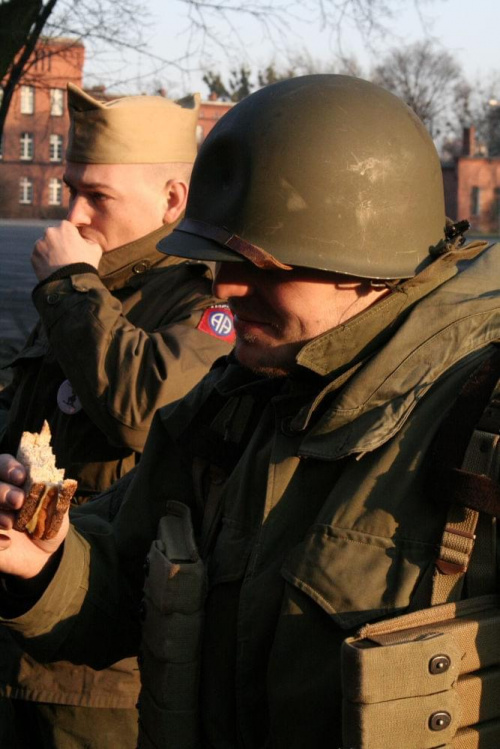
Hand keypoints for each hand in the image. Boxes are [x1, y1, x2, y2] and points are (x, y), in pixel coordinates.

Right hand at [0, 455, 67, 578]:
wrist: (45, 554)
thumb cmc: (49, 524)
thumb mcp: (57, 509)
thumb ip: (57, 495)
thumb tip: (63, 483)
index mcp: (13, 481)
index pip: (2, 463)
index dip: (8, 467)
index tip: (22, 477)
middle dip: (2, 490)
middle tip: (18, 500)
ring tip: (11, 523)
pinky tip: (8, 543)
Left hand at [32, 220, 102, 280]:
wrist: (71, 284)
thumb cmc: (85, 265)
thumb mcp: (95, 249)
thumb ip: (88, 239)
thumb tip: (83, 239)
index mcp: (65, 227)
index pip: (68, 228)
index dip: (72, 238)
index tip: (75, 247)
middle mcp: (49, 232)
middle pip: (55, 235)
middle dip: (60, 243)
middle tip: (67, 257)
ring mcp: (39, 244)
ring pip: (45, 245)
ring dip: (51, 252)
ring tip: (60, 265)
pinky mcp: (33, 256)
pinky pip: (39, 256)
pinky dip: (44, 261)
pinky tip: (53, 269)